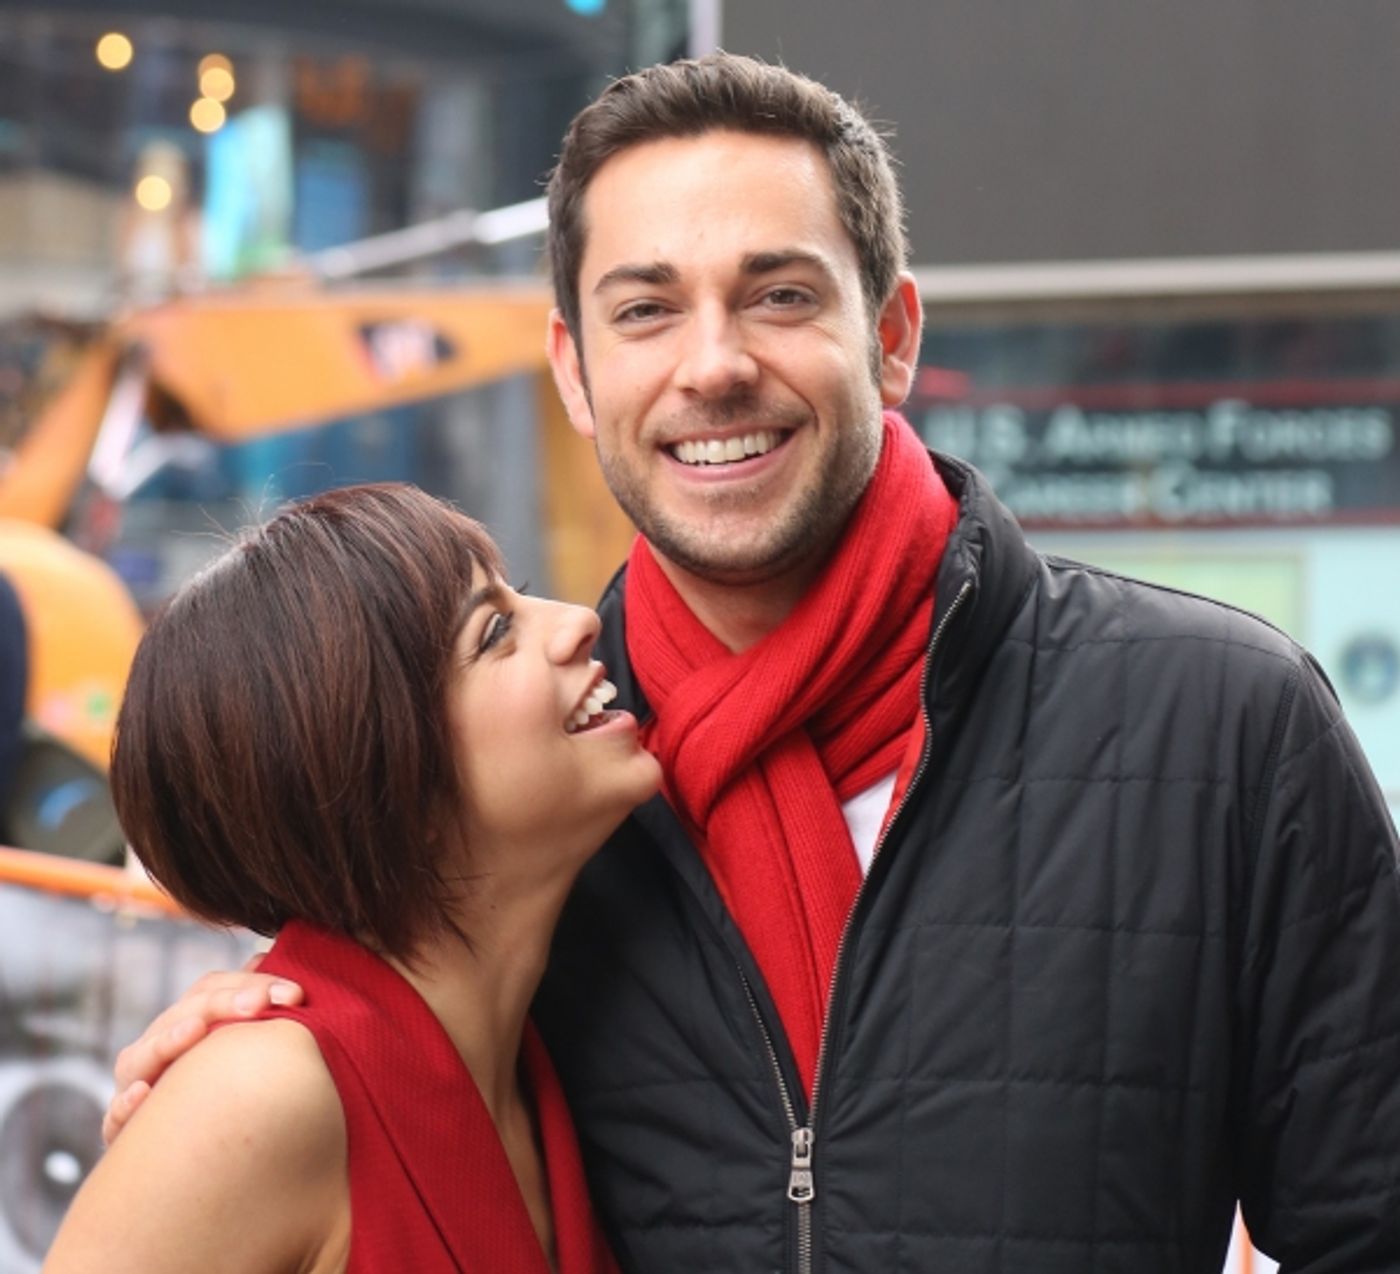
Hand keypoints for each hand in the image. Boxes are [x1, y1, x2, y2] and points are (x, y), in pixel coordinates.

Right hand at [103, 954, 302, 1144]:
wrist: (199, 1152)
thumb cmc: (230, 1086)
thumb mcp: (245, 1042)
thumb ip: (253, 1001)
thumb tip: (263, 956)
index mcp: (185, 1021)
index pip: (211, 988)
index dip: (250, 983)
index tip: (294, 993)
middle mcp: (156, 1047)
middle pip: (184, 1014)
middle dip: (224, 1004)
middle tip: (262, 1003)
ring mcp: (136, 1084)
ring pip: (143, 1056)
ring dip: (168, 1041)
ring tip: (196, 1030)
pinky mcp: (122, 1130)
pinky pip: (116, 1118)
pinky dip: (125, 1106)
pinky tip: (143, 1094)